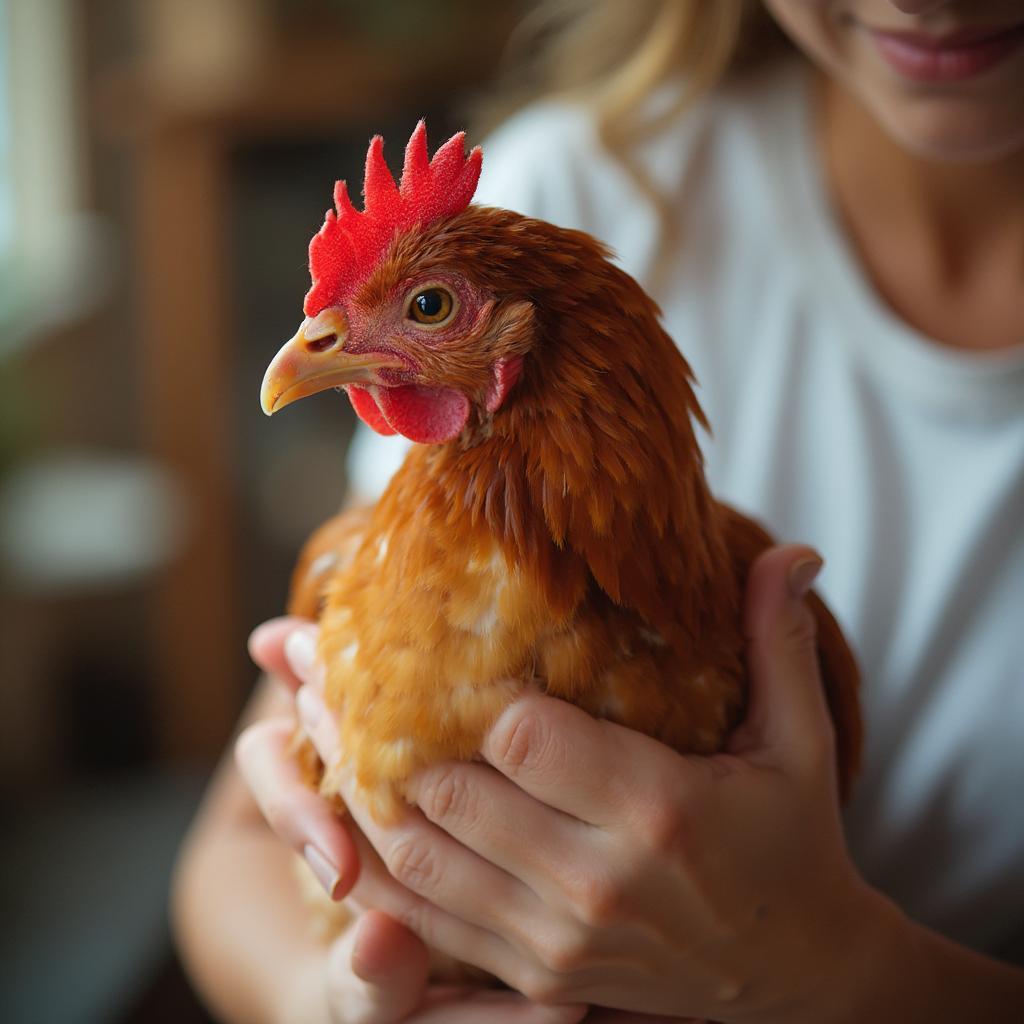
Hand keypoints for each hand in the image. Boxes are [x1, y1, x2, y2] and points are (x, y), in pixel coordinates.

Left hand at [284, 546, 892, 1022]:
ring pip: (416, 857)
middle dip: (373, 722)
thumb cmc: (795, 844)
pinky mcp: (534, 974)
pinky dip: (370, 866)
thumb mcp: (800, 742)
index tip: (439, 644)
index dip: (470, 691)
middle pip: (447, 791)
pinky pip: (426, 920)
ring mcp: (556, 938)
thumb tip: (797, 549)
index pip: (519, 734)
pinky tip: (332, 817)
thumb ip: (779, 641)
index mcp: (659, 808)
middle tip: (314, 657)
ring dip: (349, 788)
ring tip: (300, 720)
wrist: (797, 981)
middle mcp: (595, 879)